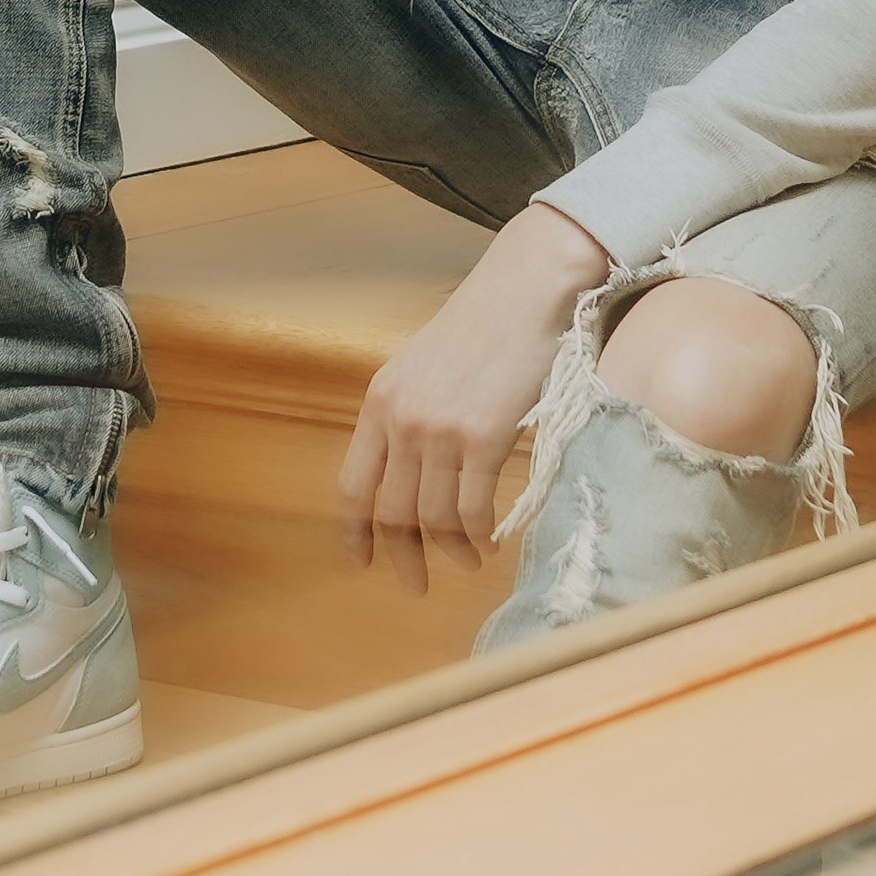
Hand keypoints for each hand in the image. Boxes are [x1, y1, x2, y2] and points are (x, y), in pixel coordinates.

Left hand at [337, 201, 609, 590]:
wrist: (524, 291)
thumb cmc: (481, 326)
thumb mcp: (420, 367)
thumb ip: (406, 415)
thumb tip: (406, 474)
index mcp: (379, 401)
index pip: (351, 486)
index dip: (354, 532)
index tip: (362, 561)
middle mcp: (402, 419)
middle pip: (391, 512)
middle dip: (402, 557)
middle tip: (416, 584)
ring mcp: (440, 429)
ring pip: (433, 518)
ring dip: (450, 550)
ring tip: (467, 560)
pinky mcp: (483, 436)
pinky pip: (473, 509)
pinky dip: (479, 535)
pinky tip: (489, 542)